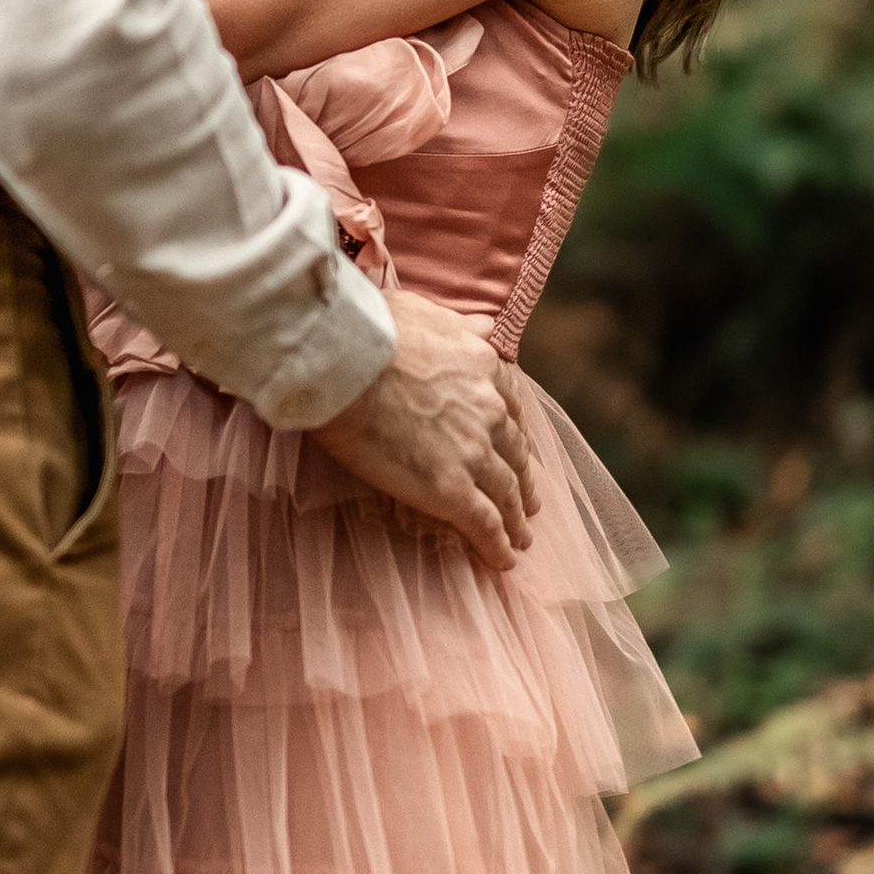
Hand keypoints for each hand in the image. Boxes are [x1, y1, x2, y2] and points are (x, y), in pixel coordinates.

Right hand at [311, 287, 536, 568]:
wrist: (346, 360)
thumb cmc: (371, 329)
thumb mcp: (426, 312)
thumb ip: (461, 326)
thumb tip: (488, 328)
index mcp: (483, 368)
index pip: (511, 406)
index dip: (515, 432)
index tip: (518, 449)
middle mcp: (489, 411)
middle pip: (515, 453)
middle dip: (523, 479)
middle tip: (527, 501)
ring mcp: (474, 453)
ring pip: (506, 493)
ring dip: (516, 518)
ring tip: (519, 536)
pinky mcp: (451, 489)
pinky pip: (484, 524)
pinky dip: (497, 545)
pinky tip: (503, 560)